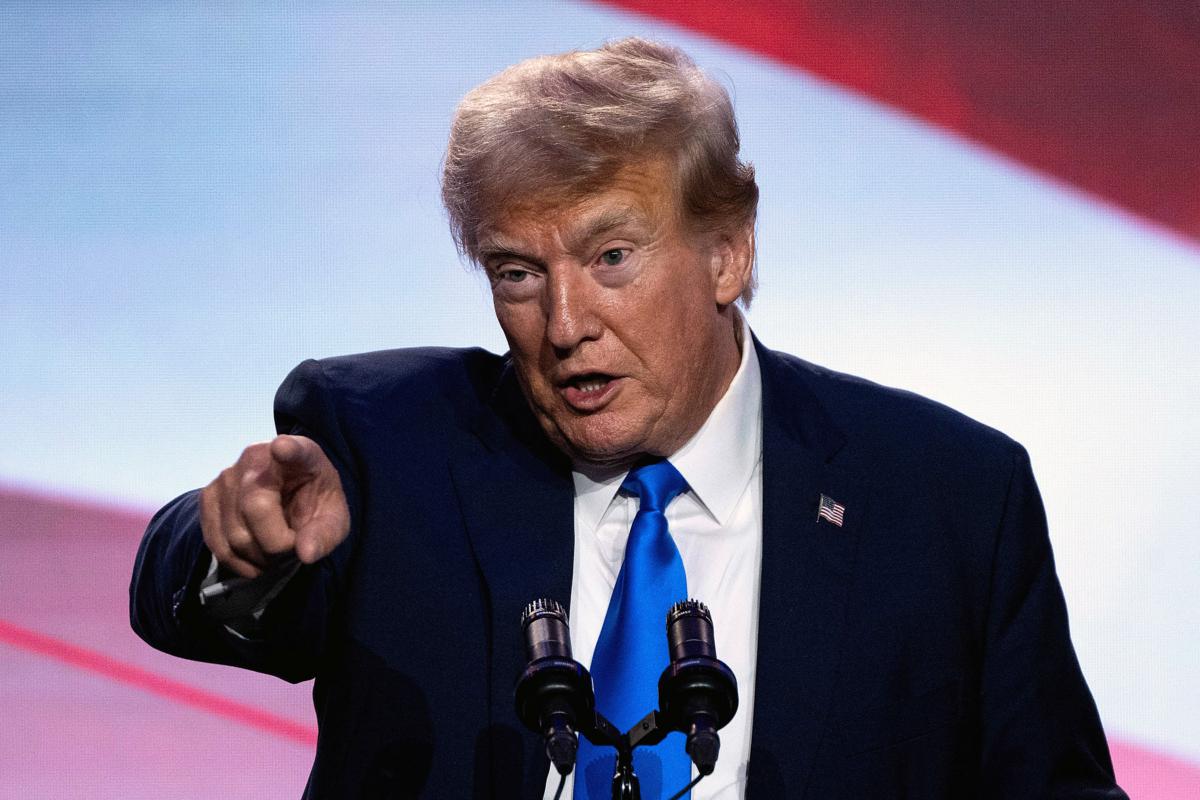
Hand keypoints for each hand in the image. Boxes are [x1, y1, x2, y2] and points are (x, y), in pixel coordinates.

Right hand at [199, 435, 349, 577]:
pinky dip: (237, 562)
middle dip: (276, 545)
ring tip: (274, 551)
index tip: (284, 448)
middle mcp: (256, 457)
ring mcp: (226, 476)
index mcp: (300, 455)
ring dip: (258, 557)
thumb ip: (325, 535)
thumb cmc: (315, 504)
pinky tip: (255, 560)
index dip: (289, 450)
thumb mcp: (334, 521)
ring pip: (234, 534)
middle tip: (290, 546)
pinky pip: (216, 543)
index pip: (294, 450)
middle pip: (256, 509)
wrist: (291, 500)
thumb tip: (305, 553)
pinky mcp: (207, 497)